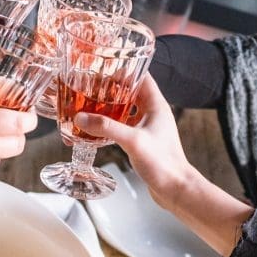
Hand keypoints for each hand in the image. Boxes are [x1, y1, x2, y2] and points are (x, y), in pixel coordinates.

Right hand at [74, 75, 193, 208]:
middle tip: (92, 88)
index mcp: (156, 105)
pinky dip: (111, 127)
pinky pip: (124, 128)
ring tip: (91, 106)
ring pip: (125, 112)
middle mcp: (153, 114)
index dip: (124, 70)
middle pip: (130, 93)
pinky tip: (98, 130)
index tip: (105, 67)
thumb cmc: (163, 163)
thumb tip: (81, 118)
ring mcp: (148, 129)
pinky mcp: (142, 143)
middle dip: (111, 90)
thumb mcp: (133, 141)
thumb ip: (107, 128)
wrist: (175, 188)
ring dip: (110, 109)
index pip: (141, 77)